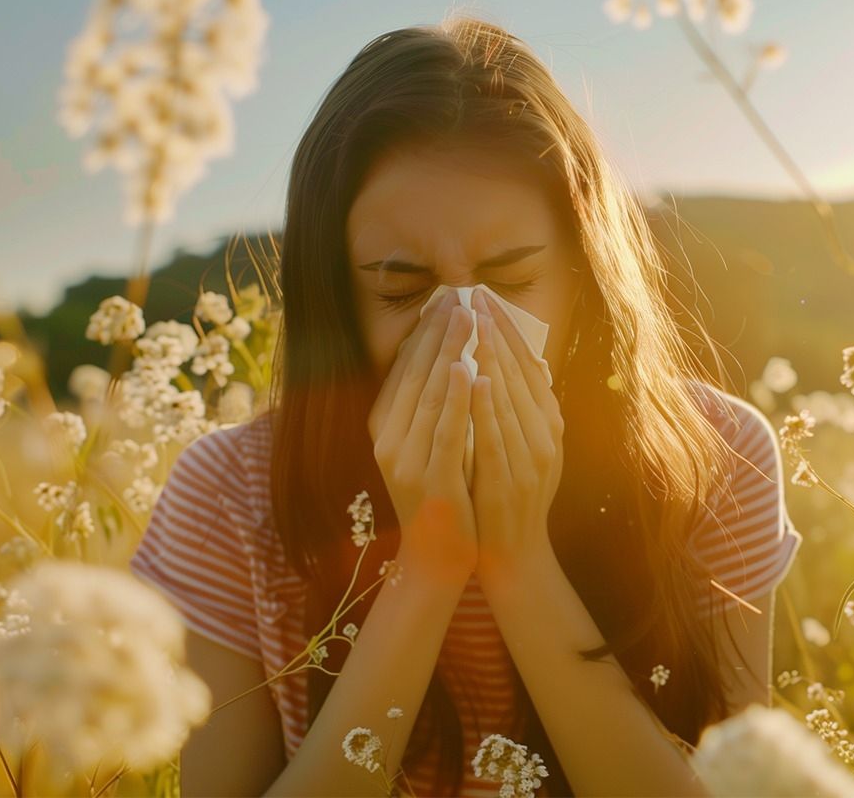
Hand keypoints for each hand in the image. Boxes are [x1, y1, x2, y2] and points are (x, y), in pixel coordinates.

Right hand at [368, 290, 477, 584]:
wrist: (436, 556)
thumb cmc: (439, 495)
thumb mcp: (426, 445)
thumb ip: (430, 406)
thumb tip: (447, 355)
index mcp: (384, 428)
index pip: (403, 370)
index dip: (423, 334)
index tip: (444, 301)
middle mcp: (388, 441)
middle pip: (414, 376)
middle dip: (437, 333)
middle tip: (457, 297)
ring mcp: (407, 462)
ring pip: (429, 396)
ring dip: (448, 353)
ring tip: (465, 318)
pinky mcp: (432, 480)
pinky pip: (446, 431)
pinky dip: (457, 399)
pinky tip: (470, 370)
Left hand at [468, 288, 564, 579]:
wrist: (514, 553)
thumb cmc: (511, 495)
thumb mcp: (523, 445)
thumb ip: (521, 407)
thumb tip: (519, 360)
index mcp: (549, 425)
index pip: (530, 367)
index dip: (509, 331)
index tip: (488, 298)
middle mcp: (546, 437)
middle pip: (521, 376)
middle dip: (497, 333)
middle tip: (476, 296)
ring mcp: (530, 460)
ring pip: (510, 400)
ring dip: (492, 359)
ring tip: (476, 323)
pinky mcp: (509, 481)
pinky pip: (497, 437)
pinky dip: (488, 408)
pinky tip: (478, 379)